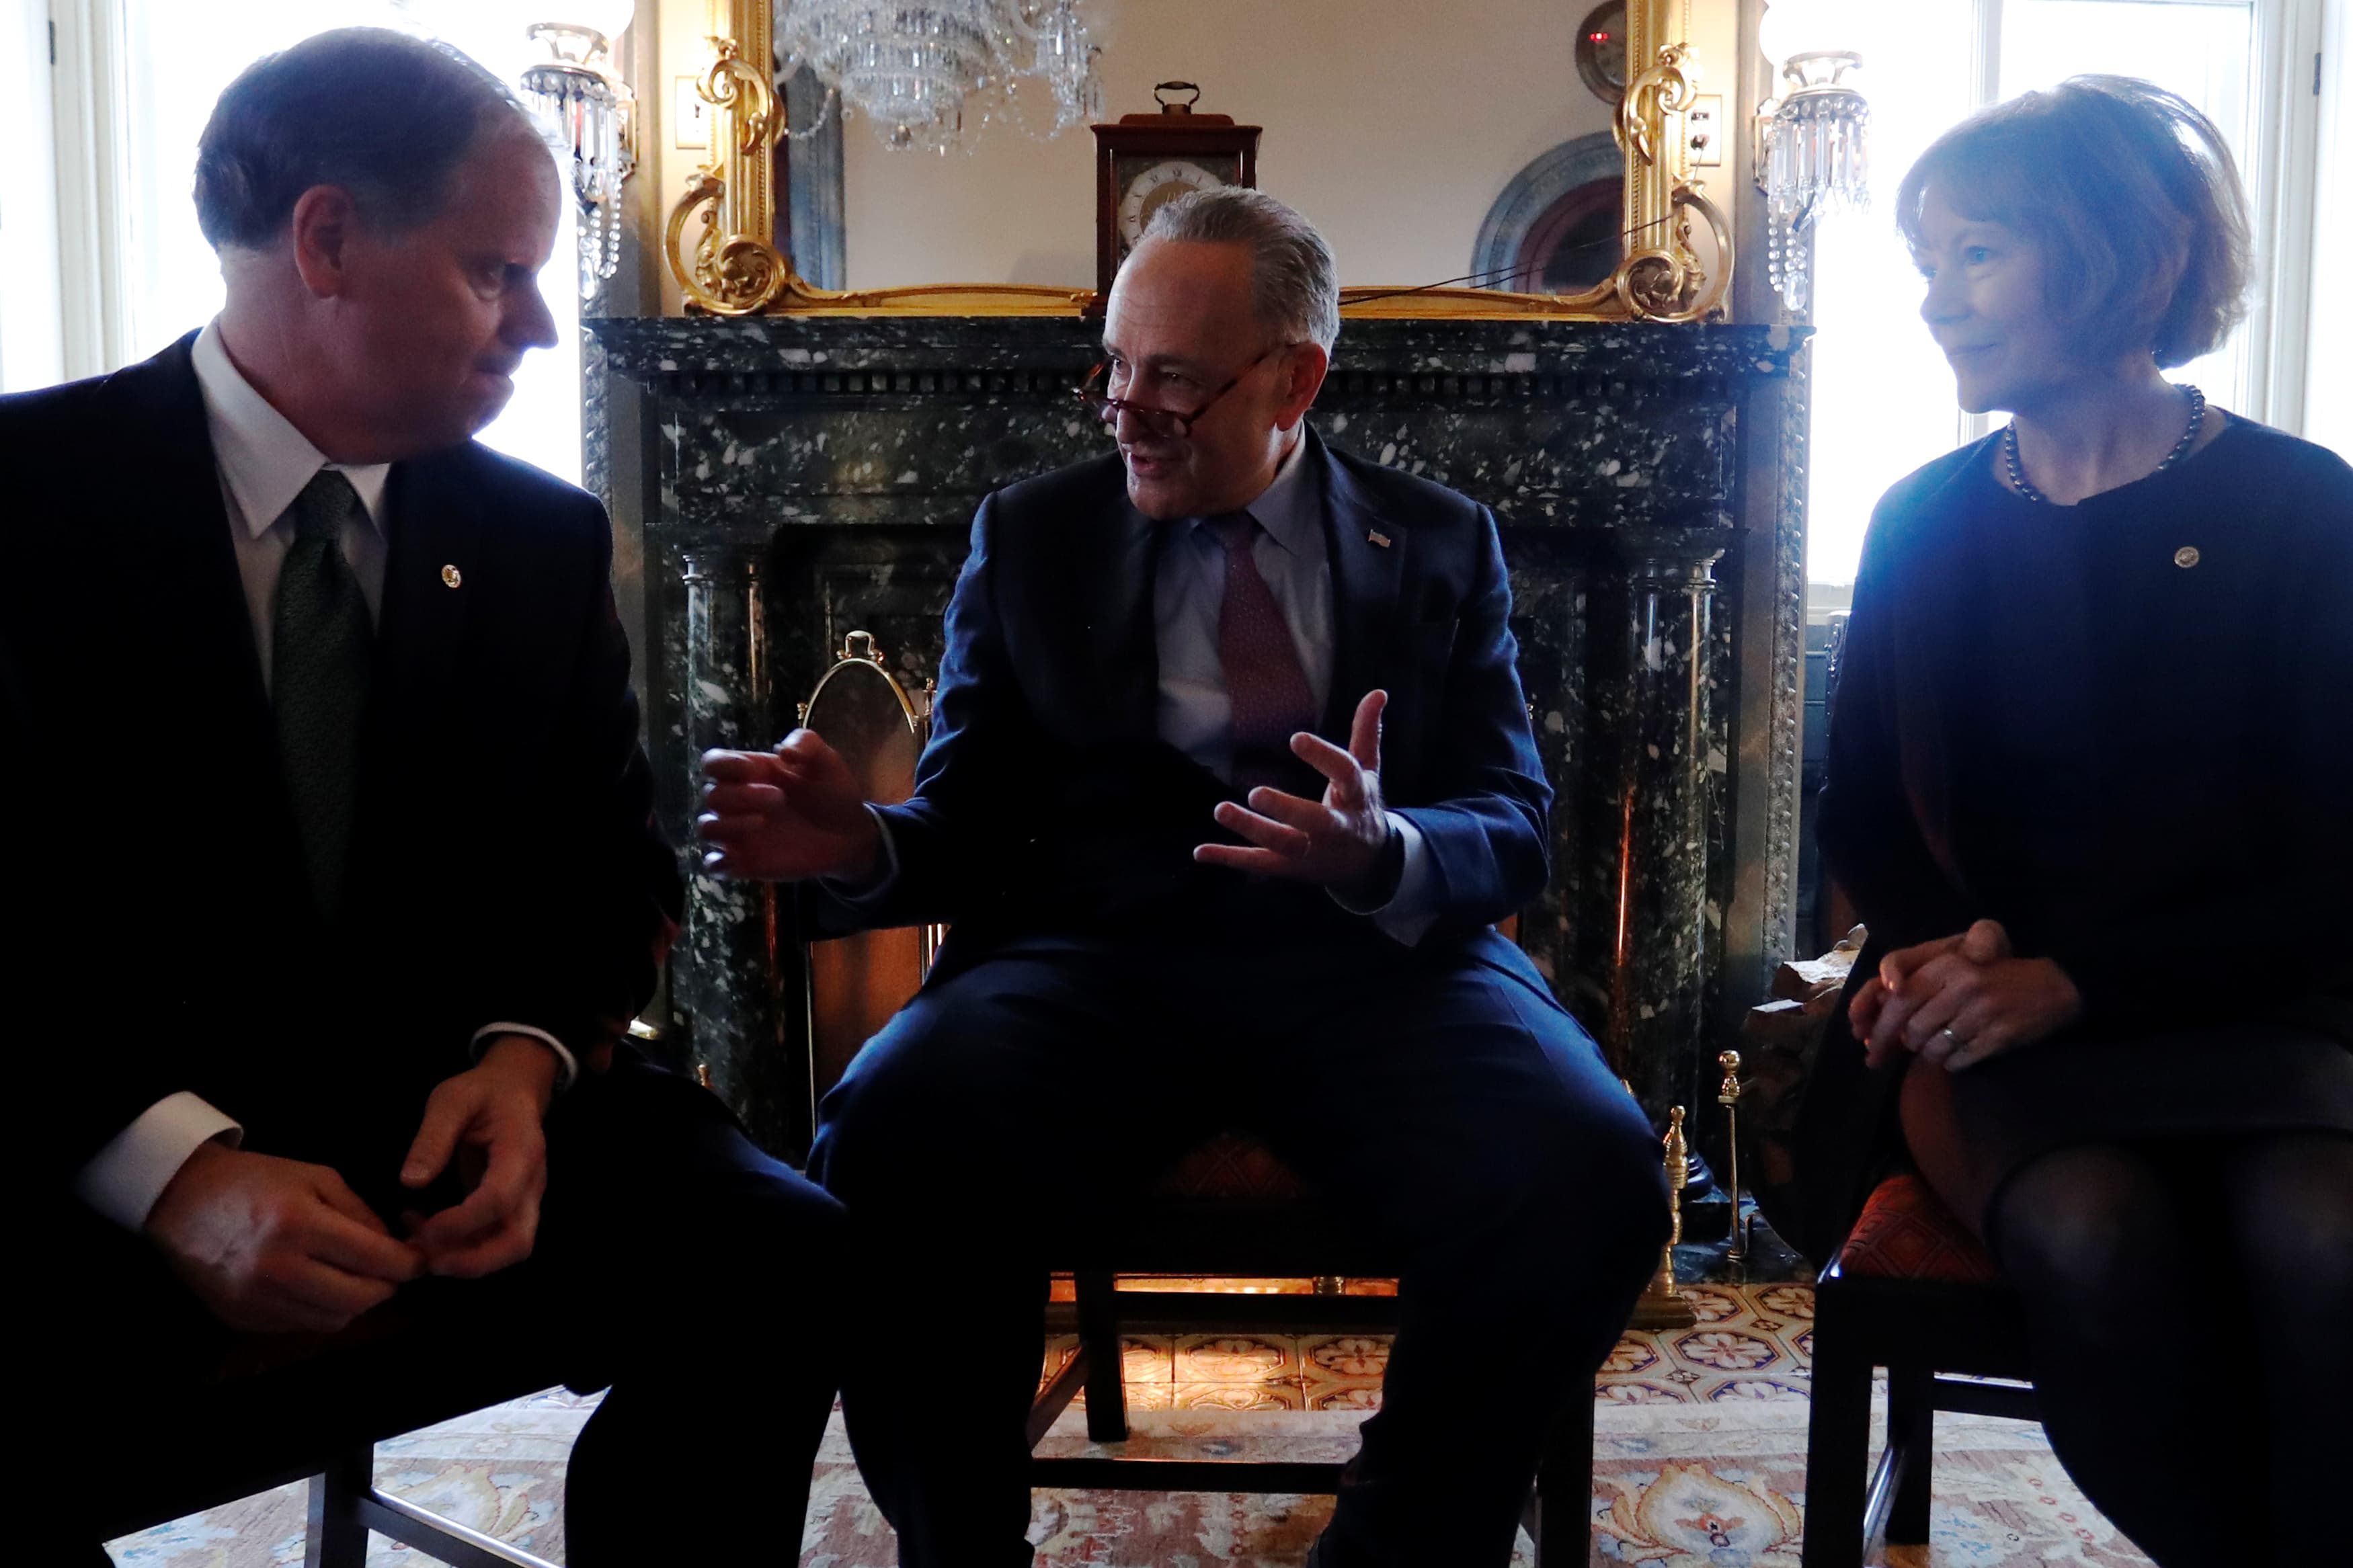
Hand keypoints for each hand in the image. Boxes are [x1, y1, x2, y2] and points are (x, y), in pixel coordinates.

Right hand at [145, 1140, 421, 1332]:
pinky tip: (318, 1285)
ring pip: (333, 1320)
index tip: (419, 1259)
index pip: (375, 1260)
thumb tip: (393, 1247)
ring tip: (355, 1277)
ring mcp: (257, 1300)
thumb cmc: (256, 1180)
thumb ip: (360, 1212)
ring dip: (355, 1302)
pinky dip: (321, 1310)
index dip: (408, 1263)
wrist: (182, 1200)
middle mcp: (278, 1269)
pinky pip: (301, 1325)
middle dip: (386, 1286)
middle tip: (390, 1270)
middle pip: (359, 1299)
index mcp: (300, 1225)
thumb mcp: (316, 1177)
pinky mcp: (242, 1318)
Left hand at [397, 1036, 557, 1278]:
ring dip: (466, 1261)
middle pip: (518, 1242)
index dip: (462, 1222)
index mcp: (521, 1151)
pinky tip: (425, 1234)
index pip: (500, 1200)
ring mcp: (526, 1200)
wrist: (515, 1090)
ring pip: (509, 1250)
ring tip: (419, 1245)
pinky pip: (495, 1242)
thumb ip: (432, 1137)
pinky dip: (463, 1251)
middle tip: (426, 1259)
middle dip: (472, 1262)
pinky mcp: (513, 1209)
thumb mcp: (451, 1099)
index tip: (424, 1226)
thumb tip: (410, 1182)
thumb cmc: (483, 1092)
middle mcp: (531, 1184)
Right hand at [698, 730, 883, 882]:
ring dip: (728, 825)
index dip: (724, 764)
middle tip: (779, 798)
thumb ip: (805, 743)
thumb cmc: (833, 792)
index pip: (713, 763)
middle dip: (741, 795)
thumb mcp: (826, 761)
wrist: (850, 833)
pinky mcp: (744, 862)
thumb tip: (782, 751)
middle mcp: (738, 801)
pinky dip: (718, 863)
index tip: (751, 769)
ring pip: (707, 828)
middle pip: (712, 795)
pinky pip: (714, 865)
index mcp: (750, 772)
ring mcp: (739, 833)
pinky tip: (741, 857)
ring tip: (762, 823)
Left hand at [1193, 690, 1395, 900]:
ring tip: (1221, 809)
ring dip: (1252, 829)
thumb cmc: (1360, 806)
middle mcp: (1337, 828)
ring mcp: (1312, 851)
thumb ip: (1366, 732)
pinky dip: (1230, 858)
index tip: (1295, 738)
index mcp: (1356, 797)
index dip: (1323, 757)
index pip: (1345, 774)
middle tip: (1255, 792)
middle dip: (1287, 809)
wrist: (1369, 864)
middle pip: (1316, 821)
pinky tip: (1201, 851)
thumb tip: (1378, 692)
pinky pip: (1260, 864)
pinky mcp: (1291, 868)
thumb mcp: (1367, 770)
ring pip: (1284, 845)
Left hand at [1852, 919, 2082, 1071]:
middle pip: (1914, 1028)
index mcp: (1949, 965)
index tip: (1870, 1042)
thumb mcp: (1958, 967)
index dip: (1882, 1025)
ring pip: (1934, 1047)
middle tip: (1900, 1050)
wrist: (2052, 988)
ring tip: (1935, 1047)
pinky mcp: (1999, 1036)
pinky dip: (1952, 1062)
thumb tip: (1883, 1010)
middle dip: (1902, 1044)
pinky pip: (1959, 1060)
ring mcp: (1983, 1013)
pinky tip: (1957, 1055)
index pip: (1901, 999)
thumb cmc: (1995, 976)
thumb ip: (1921, 985)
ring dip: (1929, 1054)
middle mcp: (1964, 987)